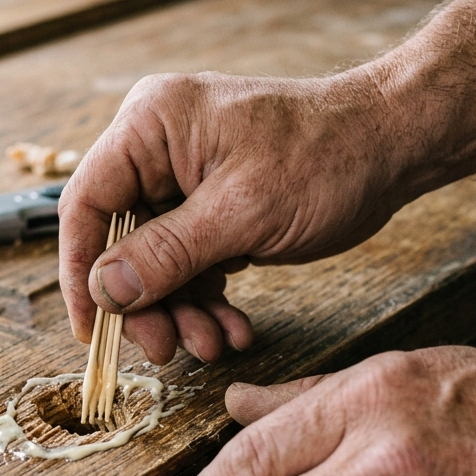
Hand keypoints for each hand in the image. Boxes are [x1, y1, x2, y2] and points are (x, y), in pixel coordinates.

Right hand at [58, 69, 403, 364]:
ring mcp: (183, 179)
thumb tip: (105, 290)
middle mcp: (156, 148)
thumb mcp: (241, 212)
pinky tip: (233, 328)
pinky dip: (208, 299)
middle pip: (120, 242)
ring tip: (215, 345)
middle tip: (167, 349)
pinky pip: (189, 262)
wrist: (393, 146)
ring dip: (182, 310)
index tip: (91, 330)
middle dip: (146, 302)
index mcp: (150, 126)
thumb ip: (166, 253)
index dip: (82, 271)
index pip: (87, 204)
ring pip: (156, 262)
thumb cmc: (327, 157)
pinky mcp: (209, 207)